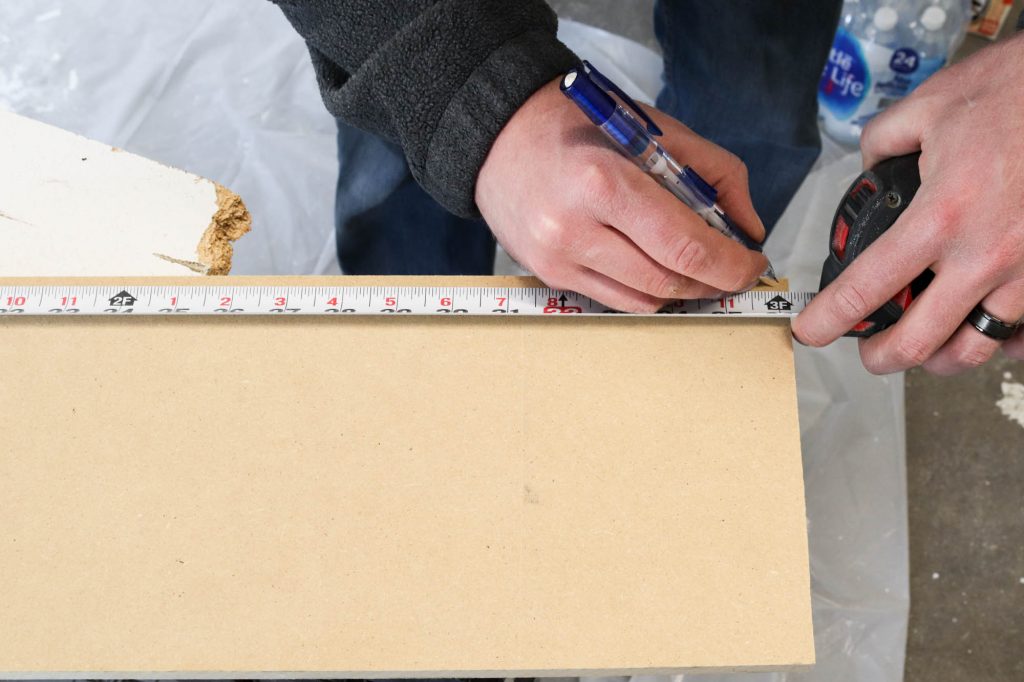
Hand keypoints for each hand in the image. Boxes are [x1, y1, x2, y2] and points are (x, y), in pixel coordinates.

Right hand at [475, 77, 768, 312]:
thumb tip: (748, 229)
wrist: (501, 134)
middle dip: (713, 281)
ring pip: (644, 300)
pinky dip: (648, 291)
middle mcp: (575, 229)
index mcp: (605, 183)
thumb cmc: (581, 125)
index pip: (684, 246)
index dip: (730, 265)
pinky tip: (657, 268)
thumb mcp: (655, 129)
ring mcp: (558, 258)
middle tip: (733, 269)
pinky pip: (615, 300)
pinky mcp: (549, 274)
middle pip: (667, 281)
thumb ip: (715, 174)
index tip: (752, 264)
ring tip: (696, 267)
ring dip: (682, 291)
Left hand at [793, 34, 1023, 373]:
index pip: (868, 287)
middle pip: (920, 341)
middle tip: (867, 350)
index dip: (830, 318)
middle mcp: (983, 254)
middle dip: (881, 356)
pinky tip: (981, 329)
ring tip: (920, 346)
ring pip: (976, 347)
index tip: (811, 331)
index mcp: (940, 216)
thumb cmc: (1014, 92)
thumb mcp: (929, 105)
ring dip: (938, 357)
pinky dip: (1001, 341)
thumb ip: (882, 142)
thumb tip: (868, 169)